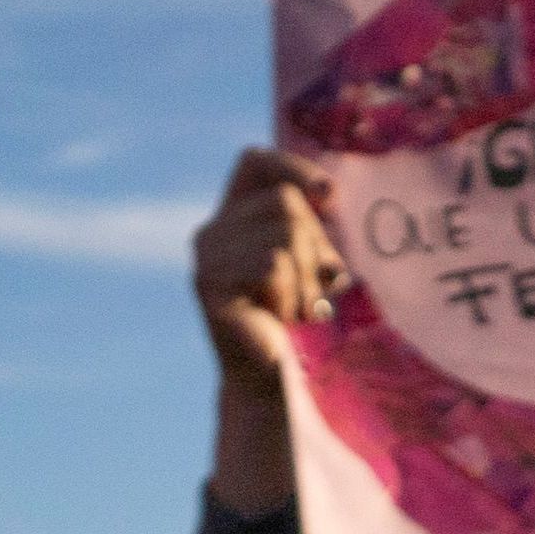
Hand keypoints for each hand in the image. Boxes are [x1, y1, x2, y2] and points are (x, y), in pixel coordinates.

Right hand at [191, 149, 341, 385]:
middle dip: (317, 245)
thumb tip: (327, 192)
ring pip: (284, 236)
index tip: (329, 197)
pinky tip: (280, 317)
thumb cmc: (297, 311)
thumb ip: (312, 224)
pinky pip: (273, 266)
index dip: (292, 167)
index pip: (254, 161)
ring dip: (306, 278)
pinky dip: (291, 294)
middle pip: (285, 203)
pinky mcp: (208, 284)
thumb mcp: (312, 259)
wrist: (271, 372)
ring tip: (294, 306)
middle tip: (312, 285)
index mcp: (234, 217)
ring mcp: (205, 257)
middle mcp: (211, 231)